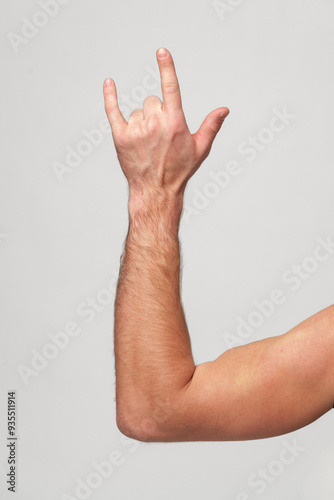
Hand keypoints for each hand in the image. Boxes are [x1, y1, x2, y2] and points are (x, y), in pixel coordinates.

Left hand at [103, 47, 228, 201]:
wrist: (156, 190)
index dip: (166, 67)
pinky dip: (110, 96)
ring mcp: (136, 129)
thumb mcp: (200, 149)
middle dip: (157, 113)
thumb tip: (224, 109)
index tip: (161, 51)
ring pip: (138, 111)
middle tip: (160, 136)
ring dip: (142, 121)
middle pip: (153, 101)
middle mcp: (155, 123)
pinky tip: (109, 83)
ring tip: (147, 143)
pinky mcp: (120, 137)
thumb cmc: (179, 171)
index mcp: (175, 123)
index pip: (170, 87)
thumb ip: (211, 126)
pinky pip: (113, 110)